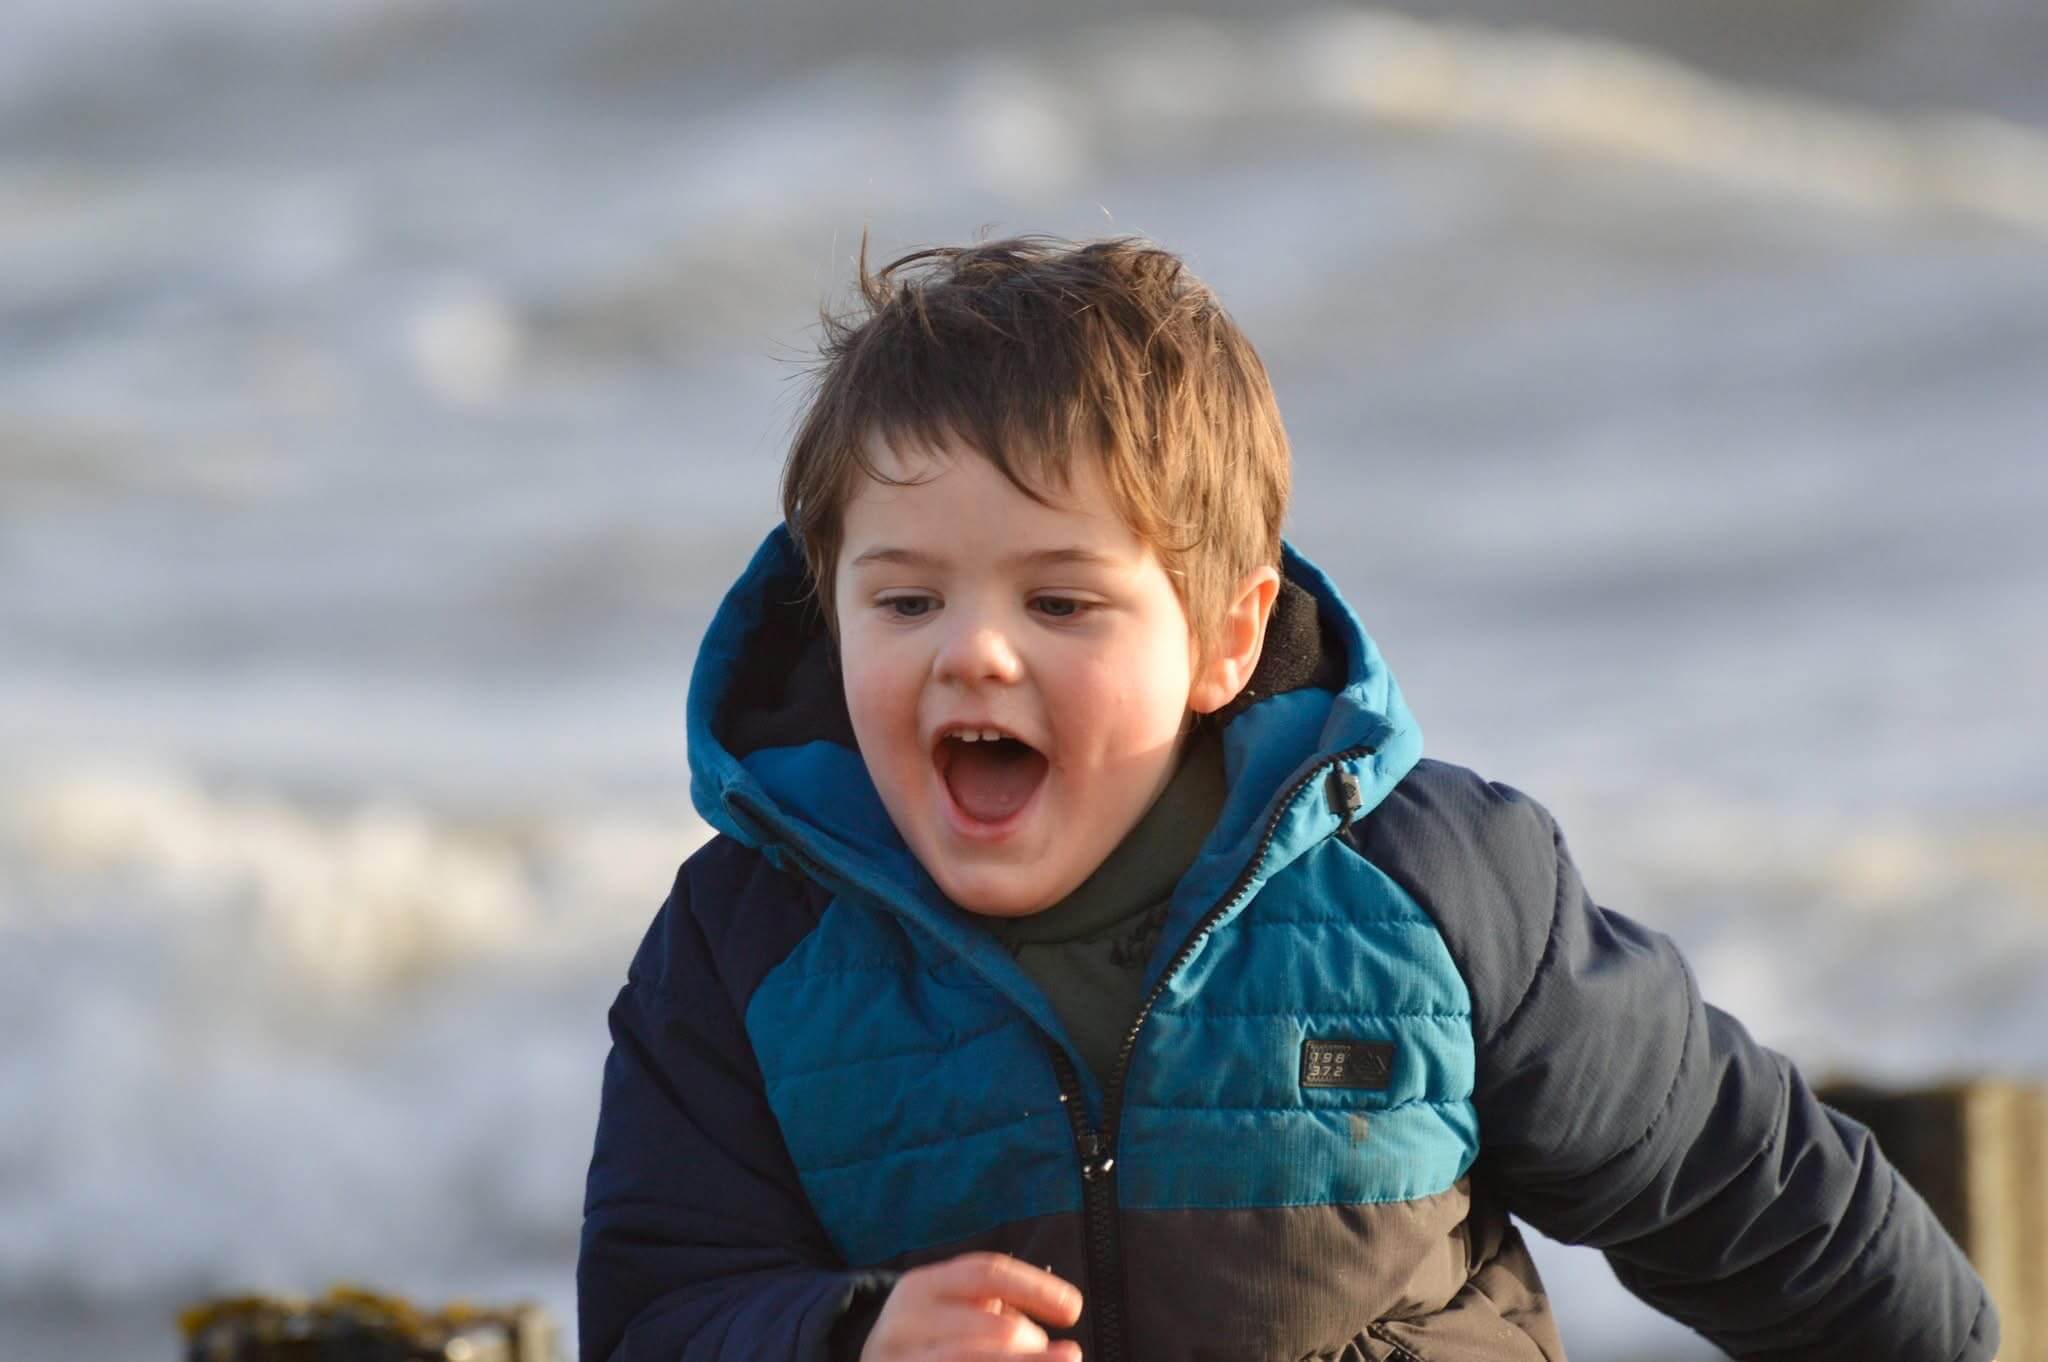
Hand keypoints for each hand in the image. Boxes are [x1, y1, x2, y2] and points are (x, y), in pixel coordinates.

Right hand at [861, 1251, 1083, 1359]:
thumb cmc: (930, 1337)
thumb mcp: (947, 1309)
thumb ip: (991, 1308)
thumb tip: (1059, 1311)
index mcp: (920, 1287)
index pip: (986, 1273)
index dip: (1037, 1287)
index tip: (1074, 1308)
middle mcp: (905, 1323)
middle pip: (992, 1328)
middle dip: (1034, 1343)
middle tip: (1069, 1354)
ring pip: (970, 1360)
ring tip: (1067, 1360)